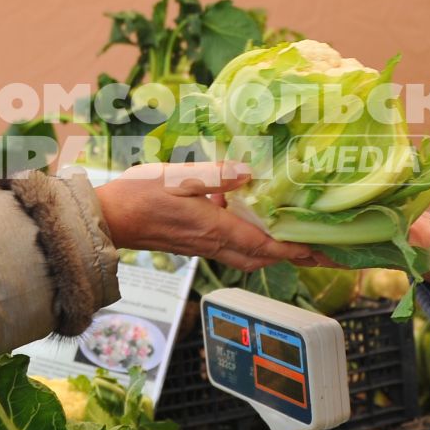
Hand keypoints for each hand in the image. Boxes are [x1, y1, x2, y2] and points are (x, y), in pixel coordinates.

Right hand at [95, 162, 316, 271]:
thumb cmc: (139, 195)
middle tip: (315, 251)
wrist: (107, 217)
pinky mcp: (191, 242)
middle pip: (259, 257)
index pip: (264, 245)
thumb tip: (249, 172)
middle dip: (289, 256)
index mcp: (214, 228)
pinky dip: (247, 240)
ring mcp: (201, 245)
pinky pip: (228, 246)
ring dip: (269, 250)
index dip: (294, 250)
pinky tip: (244, 217)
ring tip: (290, 239)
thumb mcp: (180, 177)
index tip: (321, 253)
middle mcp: (211, 243)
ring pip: (244, 254)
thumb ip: (216, 175)